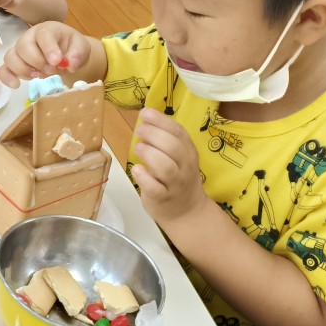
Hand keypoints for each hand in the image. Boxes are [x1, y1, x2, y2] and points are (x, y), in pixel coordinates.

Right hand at [0, 21, 90, 87]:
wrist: (65, 54)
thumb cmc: (71, 48)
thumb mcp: (81, 47)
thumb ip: (78, 54)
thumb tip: (70, 64)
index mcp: (47, 30)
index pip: (43, 35)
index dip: (48, 48)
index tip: (57, 61)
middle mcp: (29, 38)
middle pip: (23, 46)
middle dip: (37, 61)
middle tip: (52, 71)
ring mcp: (19, 51)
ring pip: (11, 57)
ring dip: (24, 70)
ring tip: (39, 76)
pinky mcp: (14, 65)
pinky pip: (4, 70)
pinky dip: (7, 77)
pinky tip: (16, 85)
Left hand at [131, 107, 207, 227]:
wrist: (187, 212)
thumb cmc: (176, 178)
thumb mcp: (179, 156)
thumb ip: (166, 139)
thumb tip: (146, 116)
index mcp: (188, 152)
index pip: (179, 132)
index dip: (160, 120)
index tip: (145, 113)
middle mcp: (185, 167)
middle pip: (173, 147)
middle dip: (154, 134)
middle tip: (140, 131)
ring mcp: (175, 184)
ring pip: (166, 167)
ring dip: (150, 154)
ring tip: (139, 148)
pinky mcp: (162, 198)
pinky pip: (154, 188)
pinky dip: (144, 177)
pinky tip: (137, 170)